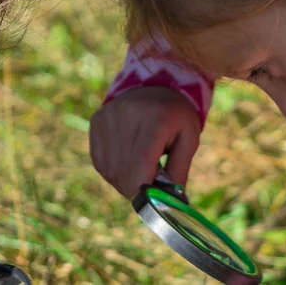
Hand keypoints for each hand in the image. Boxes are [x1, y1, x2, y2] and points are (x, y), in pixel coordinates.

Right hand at [88, 86, 202, 198]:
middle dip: (135, 189)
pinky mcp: (96, 121)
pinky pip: (99, 161)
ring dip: (123, 181)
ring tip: (139, 172)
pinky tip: (126, 162)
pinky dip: (112, 170)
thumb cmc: (176, 115)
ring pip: (109, 169)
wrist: (154, 81)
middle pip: (122, 171)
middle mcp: (126, 116)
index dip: (143, 190)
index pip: (140, 165)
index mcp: (155, 119)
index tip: (151, 201)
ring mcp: (107, 118)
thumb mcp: (189, 140)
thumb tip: (168, 205)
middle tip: (148, 189)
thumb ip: (179, 171)